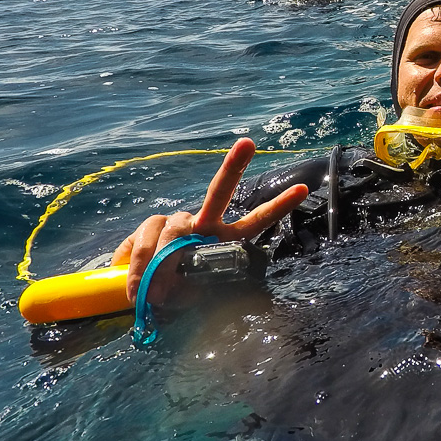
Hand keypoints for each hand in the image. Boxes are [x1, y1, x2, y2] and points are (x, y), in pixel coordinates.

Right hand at [112, 138, 307, 303]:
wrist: (143, 291)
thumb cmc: (176, 293)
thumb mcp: (193, 297)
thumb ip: (192, 292)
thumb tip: (175, 292)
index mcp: (225, 239)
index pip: (256, 220)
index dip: (278, 206)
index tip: (304, 188)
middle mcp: (204, 223)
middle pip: (219, 192)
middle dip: (233, 166)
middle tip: (247, 144)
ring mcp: (177, 222)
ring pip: (172, 229)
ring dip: (159, 262)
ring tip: (152, 294)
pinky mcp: (152, 226)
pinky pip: (146, 239)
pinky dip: (140, 264)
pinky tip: (136, 288)